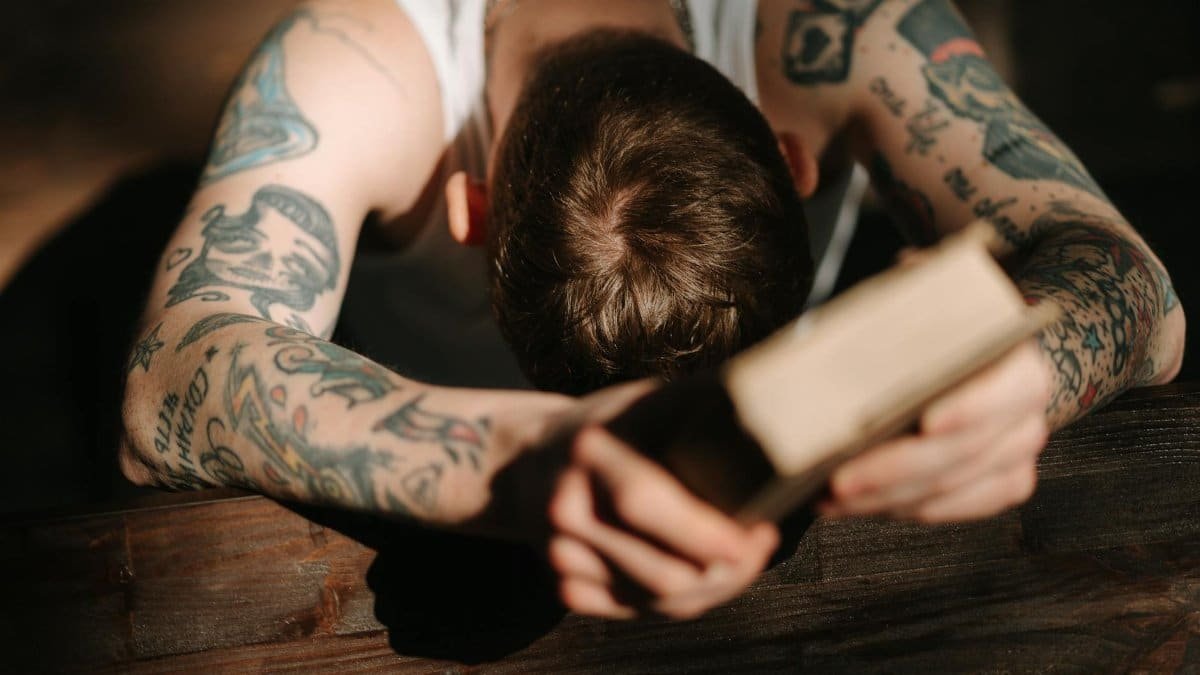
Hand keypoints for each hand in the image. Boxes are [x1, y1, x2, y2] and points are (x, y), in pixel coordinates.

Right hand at [527, 380, 777, 619]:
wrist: (530, 458)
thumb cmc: (609, 426)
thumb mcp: (646, 400)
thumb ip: (703, 404)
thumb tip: (777, 412)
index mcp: (588, 450)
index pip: (645, 502)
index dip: (705, 531)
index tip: (759, 533)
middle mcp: (566, 507)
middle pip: (660, 571)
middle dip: (727, 570)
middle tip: (760, 545)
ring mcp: (560, 553)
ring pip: (656, 600)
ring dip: (711, 588)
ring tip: (741, 558)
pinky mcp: (562, 585)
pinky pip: (637, 612)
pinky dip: (678, 601)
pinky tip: (700, 574)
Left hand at [819, 339, 1051, 522]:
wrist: (980, 360)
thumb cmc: (940, 339)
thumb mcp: (919, 318)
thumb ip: (897, 332)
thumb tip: (831, 349)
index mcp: (1016, 360)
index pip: (1003, 389)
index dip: (968, 408)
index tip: (925, 422)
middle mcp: (1024, 410)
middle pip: (963, 450)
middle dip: (894, 470)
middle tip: (841, 479)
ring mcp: (1016, 451)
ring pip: (949, 487)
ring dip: (884, 496)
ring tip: (831, 495)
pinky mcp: (1003, 483)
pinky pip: (951, 508)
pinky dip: (898, 507)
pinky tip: (857, 504)